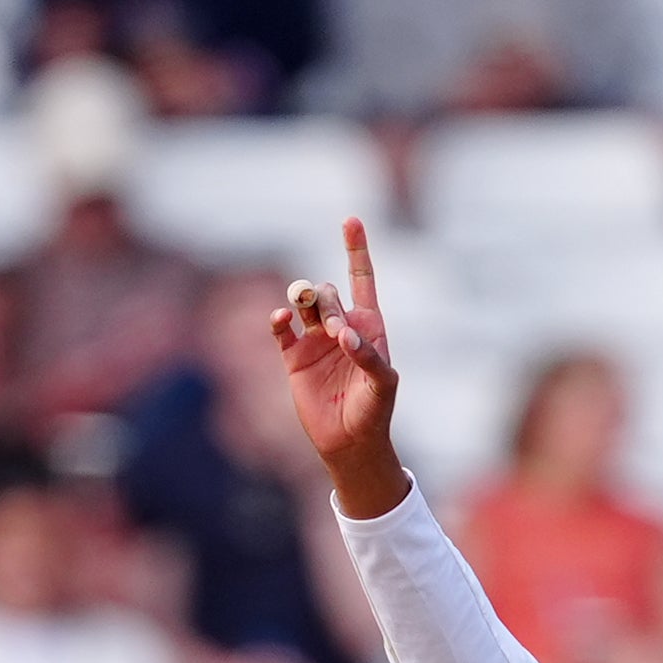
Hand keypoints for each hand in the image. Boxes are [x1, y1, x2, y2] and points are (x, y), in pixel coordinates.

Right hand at [268, 218, 406, 515]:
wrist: (349, 443)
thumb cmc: (375, 412)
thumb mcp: (383, 385)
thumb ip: (368, 358)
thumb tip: (343, 336)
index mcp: (368, 325)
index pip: (362, 279)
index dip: (356, 249)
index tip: (350, 220)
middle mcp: (340, 327)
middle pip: (327, 292)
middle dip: (327, 303)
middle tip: (334, 334)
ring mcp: (315, 340)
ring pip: (304, 304)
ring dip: (302, 301)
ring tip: (301, 311)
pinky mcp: (294, 357)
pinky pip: (282, 330)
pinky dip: (278, 321)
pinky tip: (280, 321)